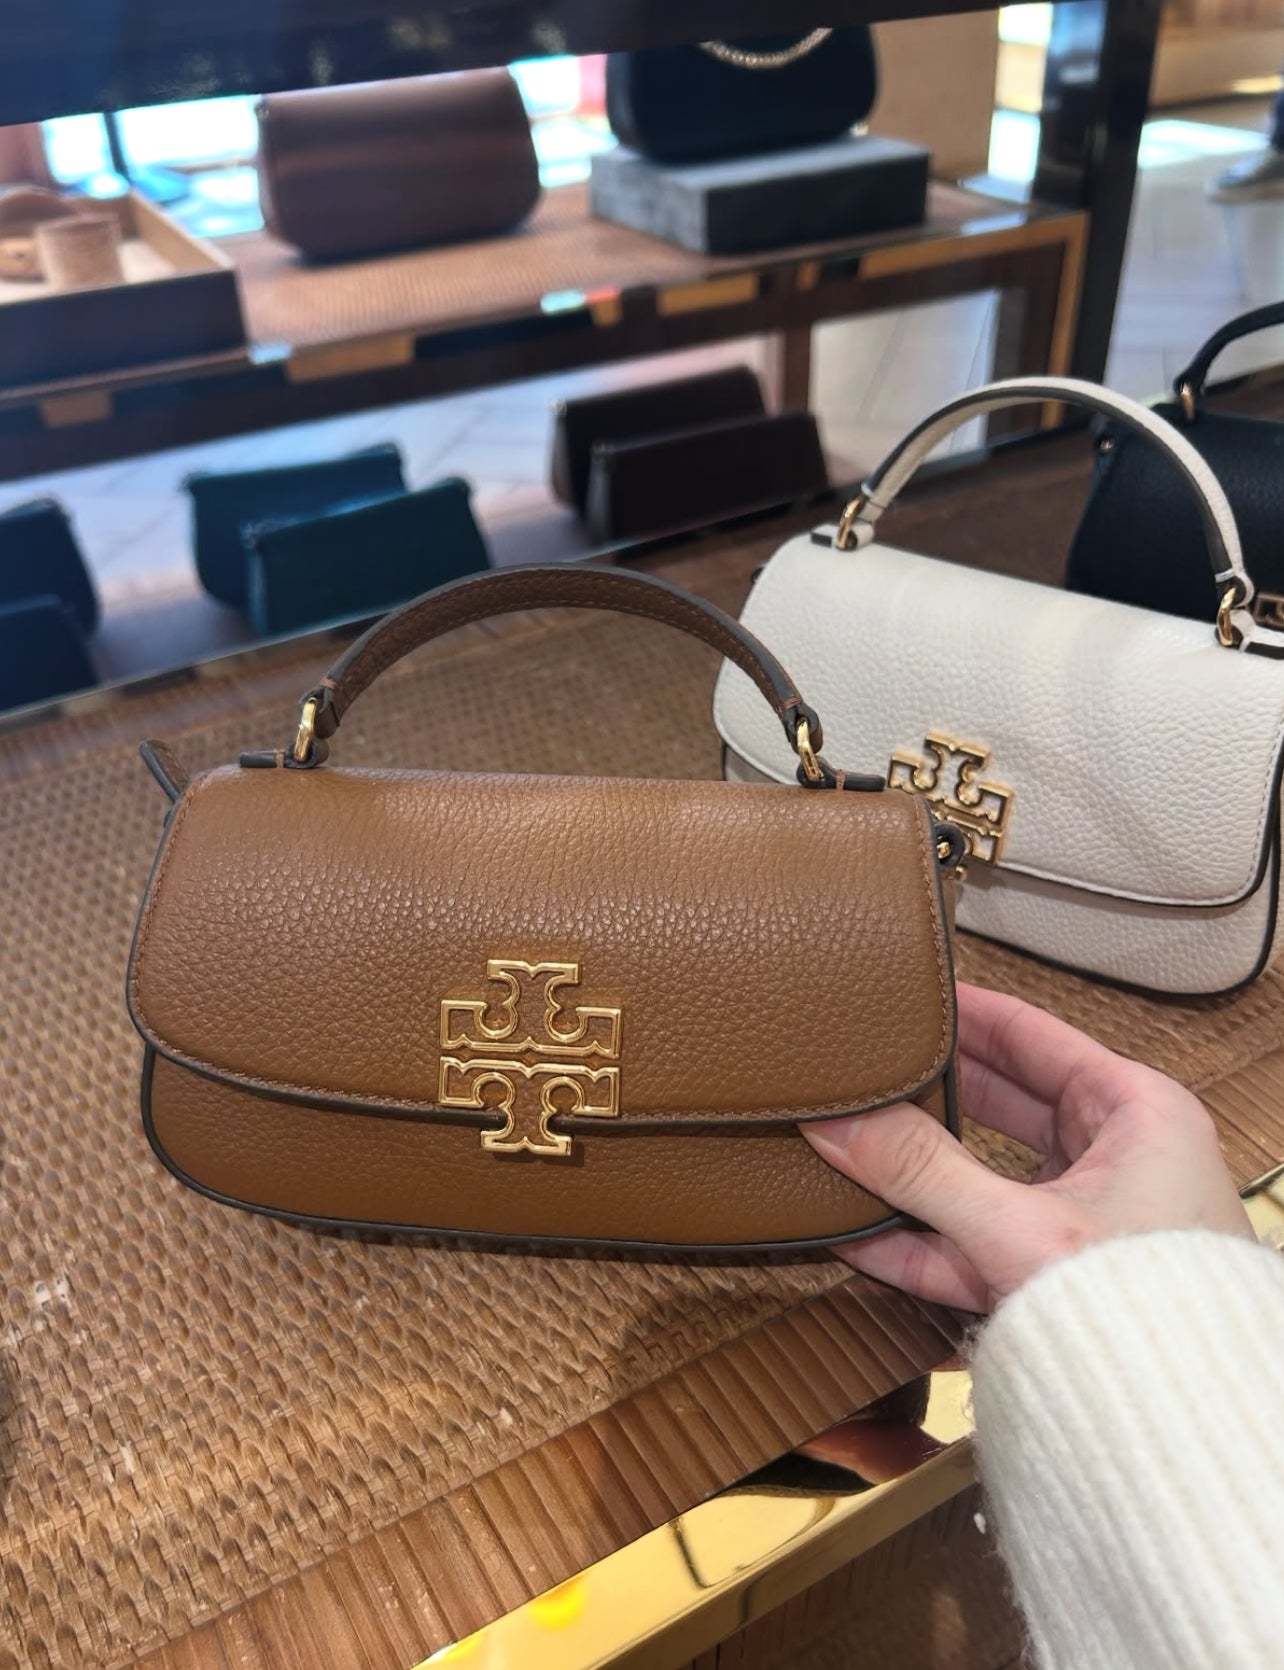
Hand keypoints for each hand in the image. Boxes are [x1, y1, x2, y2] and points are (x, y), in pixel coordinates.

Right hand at [804, 983, 1252, 1312]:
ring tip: (852, 1146)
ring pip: (985, 1176)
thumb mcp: (1016, 1226)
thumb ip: (920, 1171)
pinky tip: (860, 1232)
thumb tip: (841, 1126)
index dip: (968, 1013)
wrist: (1185, 1434)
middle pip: (1004, 1103)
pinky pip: (980, 1243)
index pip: (1034, 1035)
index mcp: (1136, 1112)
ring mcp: (1089, 1221)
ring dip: (918, 1171)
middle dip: (932, 1093)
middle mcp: (1119, 1157)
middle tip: (869, 1069)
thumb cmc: (1151, 1317)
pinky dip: (924, 1240)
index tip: (911, 994)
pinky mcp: (1061, 1279)